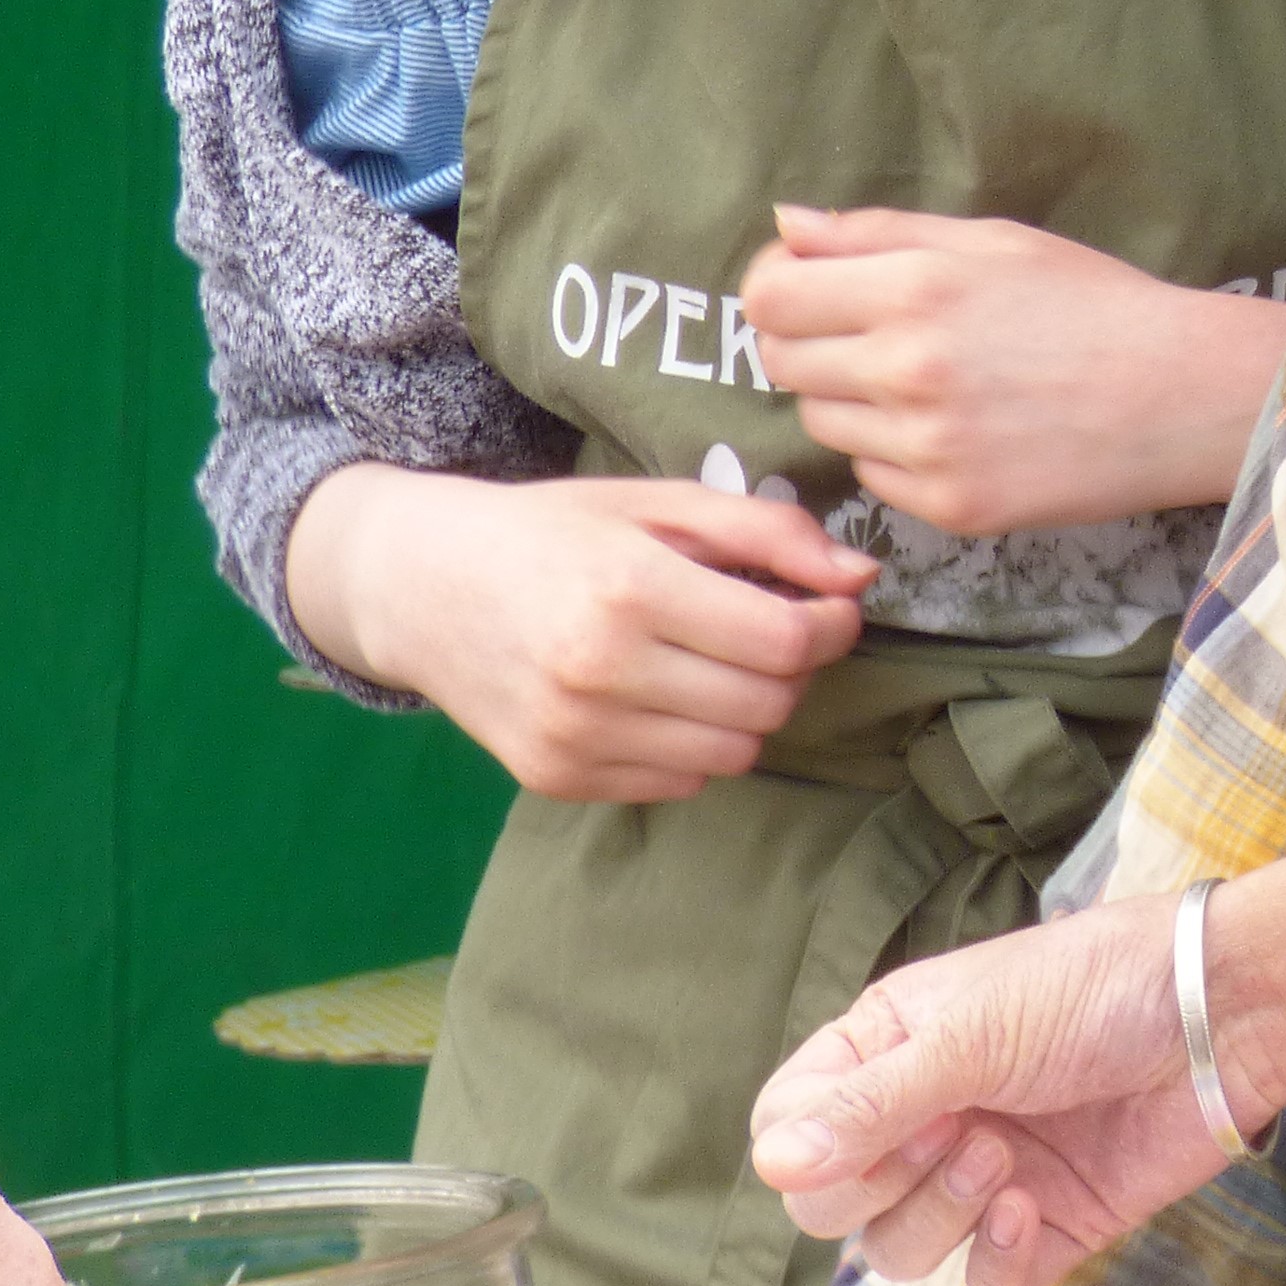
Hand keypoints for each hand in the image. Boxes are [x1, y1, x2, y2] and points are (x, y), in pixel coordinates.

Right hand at [288, 465, 870, 800]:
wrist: (423, 585)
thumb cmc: (554, 532)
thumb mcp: (661, 502)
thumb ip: (769, 533)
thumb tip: (862, 577)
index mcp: (630, 589)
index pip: (784, 640)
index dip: (833, 626)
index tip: (833, 607)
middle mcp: (599, 671)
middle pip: (768, 703)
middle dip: (794, 669)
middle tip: (775, 631)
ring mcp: (572, 735)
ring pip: (732, 755)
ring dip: (749, 712)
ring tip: (720, 662)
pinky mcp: (554, 777)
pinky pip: (677, 783)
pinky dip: (694, 746)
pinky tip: (664, 696)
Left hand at [744, 208, 1285, 534]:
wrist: (1182, 394)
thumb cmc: (1094, 302)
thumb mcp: (993, 241)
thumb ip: (879, 232)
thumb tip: (787, 226)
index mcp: (913, 289)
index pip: (770, 299)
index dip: (777, 290)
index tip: (804, 291)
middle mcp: (905, 370)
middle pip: (783, 363)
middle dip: (812, 344)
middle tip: (875, 336)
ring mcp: (923, 447)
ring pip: (821, 423)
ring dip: (853, 401)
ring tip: (931, 383)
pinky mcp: (946, 506)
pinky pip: (872, 475)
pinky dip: (897, 452)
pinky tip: (961, 429)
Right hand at [753, 804, 1285, 1285]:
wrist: (1225, 1016)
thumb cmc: (1100, 987)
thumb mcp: (972, 1030)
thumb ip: (871, 1103)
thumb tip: (771, 1166)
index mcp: (891, 1049)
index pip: (788, 1126)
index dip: (812, 1147)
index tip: (872, 1126)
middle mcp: (927, 1115)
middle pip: (832, 1205)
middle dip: (882, 1185)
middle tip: (957, 1132)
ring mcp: (982, 1177)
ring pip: (900, 1254)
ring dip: (941, 1215)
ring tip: (1006, 1155)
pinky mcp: (1043, 1228)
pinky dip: (994, 1261)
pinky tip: (1029, 1208)